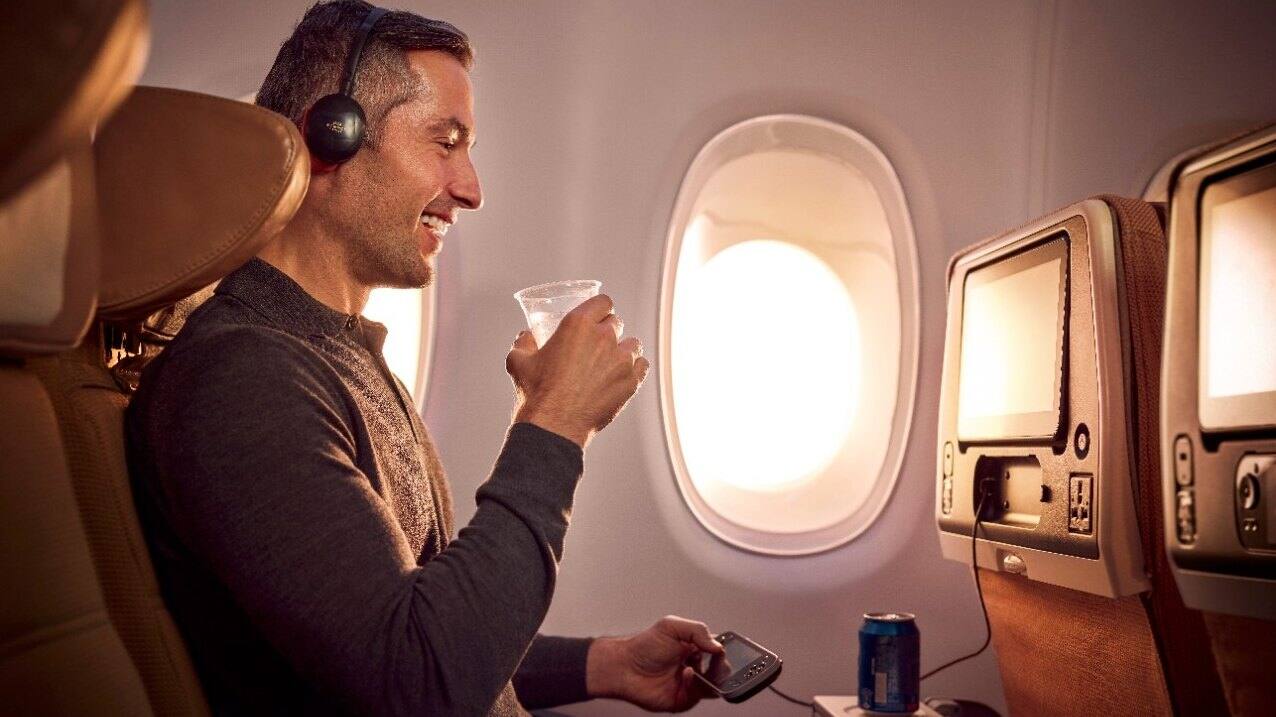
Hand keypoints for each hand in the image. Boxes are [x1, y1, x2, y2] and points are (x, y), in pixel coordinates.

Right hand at [506, 294, 649, 447]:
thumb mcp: (519, 361)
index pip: (603, 302)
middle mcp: (604, 337)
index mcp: (578, 324)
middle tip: (597, 343)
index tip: (597, 315)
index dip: (600, 308)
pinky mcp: (631, 381)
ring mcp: (621, 360)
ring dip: (623, 349)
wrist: (554, 425)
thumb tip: (525, 336)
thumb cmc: (537, 393)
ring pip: (633, 343)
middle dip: (608, 330)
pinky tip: (623, 373)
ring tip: (611, 361)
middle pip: (616, 322)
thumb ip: (523, 342)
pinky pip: (642, 365)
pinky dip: (635, 368)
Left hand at [586, 616, 723, 712]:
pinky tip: (686, 674)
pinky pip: (696, 698)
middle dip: (721, 667)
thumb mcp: (671, 626)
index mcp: (693, 648)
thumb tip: (718, 645)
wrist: (624, 667)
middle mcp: (693, 667)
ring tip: (696, 666)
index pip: (718, 652)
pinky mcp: (680, 700)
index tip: (720, 649)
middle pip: (720, 672)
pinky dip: (694, 686)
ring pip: (712, 687)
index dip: (722, 652)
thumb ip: (698, 630)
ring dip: (709, 677)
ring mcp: (687, 685)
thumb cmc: (642, 647)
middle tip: (715, 661)